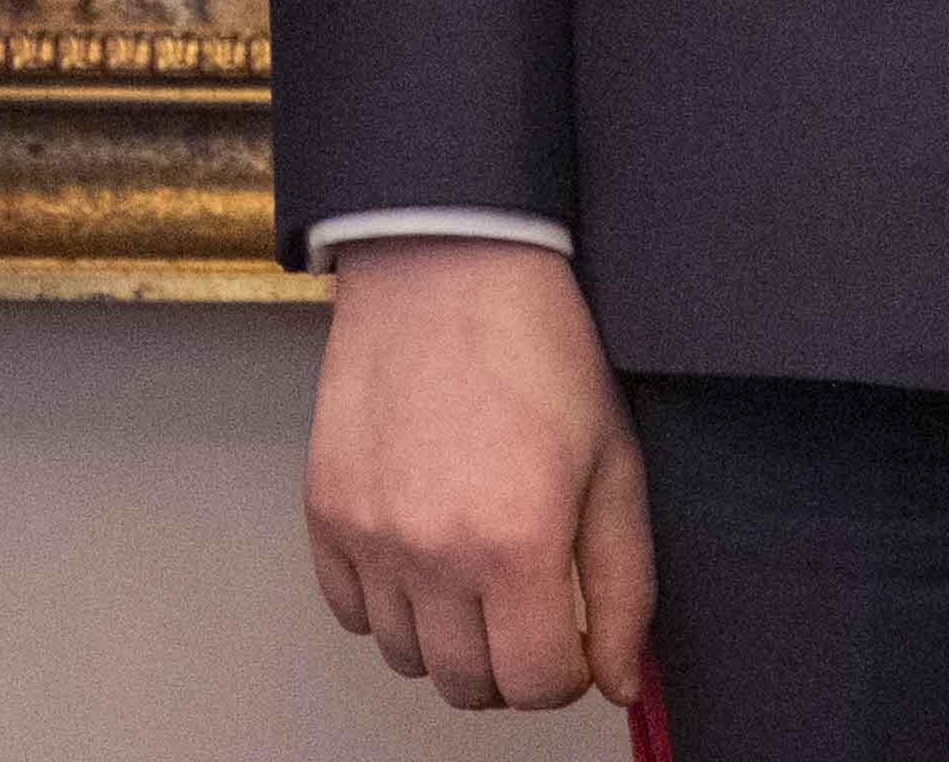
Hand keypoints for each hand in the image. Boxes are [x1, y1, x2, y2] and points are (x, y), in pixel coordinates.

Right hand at [307, 237, 649, 711]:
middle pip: (468, 686)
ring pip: (406, 658)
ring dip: (448, 637)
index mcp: (517, 544)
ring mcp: (370, 534)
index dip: (568, 671)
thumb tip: (618, 682)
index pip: (537, 686)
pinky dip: (386, 603)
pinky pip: (348, 612)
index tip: (573, 633)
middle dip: (511, 662)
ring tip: (474, 573)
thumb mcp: (614, 463)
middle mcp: (433, 552)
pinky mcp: (325, 511)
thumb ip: (624, 587)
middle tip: (528, 603)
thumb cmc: (539, 349)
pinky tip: (421, 551)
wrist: (448, 262)